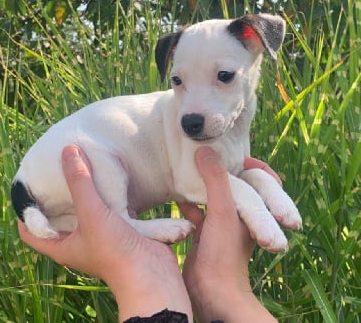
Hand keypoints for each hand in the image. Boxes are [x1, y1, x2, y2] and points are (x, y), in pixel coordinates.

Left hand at [18, 145, 191, 321]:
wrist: (151, 272)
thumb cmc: (114, 251)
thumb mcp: (91, 214)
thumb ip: (80, 183)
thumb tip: (69, 151)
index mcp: (62, 246)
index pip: (30, 232)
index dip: (25, 213)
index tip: (29, 188)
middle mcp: (78, 242)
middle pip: (59, 217)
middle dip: (56, 196)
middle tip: (55, 172)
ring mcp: (99, 236)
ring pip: (85, 211)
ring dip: (83, 193)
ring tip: (81, 170)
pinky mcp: (119, 230)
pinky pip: (107, 209)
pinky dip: (105, 195)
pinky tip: (108, 179)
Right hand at [178, 147, 276, 322]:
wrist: (212, 290)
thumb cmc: (224, 252)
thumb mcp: (223, 210)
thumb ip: (216, 179)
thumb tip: (204, 149)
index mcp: (254, 208)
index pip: (263, 178)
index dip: (252, 164)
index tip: (234, 155)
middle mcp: (241, 214)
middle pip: (235, 184)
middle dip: (221, 171)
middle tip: (204, 156)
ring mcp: (223, 223)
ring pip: (214, 196)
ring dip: (203, 185)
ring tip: (188, 170)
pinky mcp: (206, 233)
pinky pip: (198, 211)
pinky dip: (189, 203)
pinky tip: (176, 197)